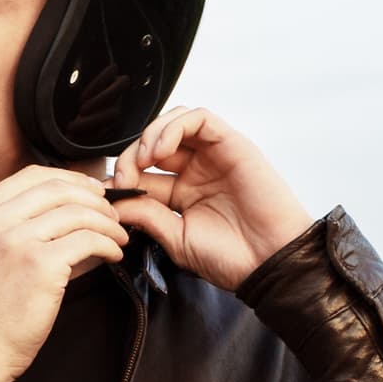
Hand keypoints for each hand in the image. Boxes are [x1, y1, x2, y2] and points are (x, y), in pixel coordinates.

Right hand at [0, 165, 126, 381]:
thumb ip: (19, 223)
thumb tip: (74, 205)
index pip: (33, 175)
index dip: (71, 179)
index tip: (92, 192)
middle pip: (58, 188)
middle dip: (94, 198)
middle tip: (112, 213)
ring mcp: (15, 240)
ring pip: (77, 212)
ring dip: (107, 222)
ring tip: (118, 238)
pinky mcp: (39, 264)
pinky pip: (88, 240)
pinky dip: (108, 244)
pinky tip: (112, 255)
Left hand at [104, 109, 316, 290]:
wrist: (271, 263)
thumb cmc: (232, 258)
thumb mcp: (177, 239)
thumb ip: (147, 216)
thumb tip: (113, 201)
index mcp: (182, 194)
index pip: (143, 172)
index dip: (123, 178)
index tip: (112, 196)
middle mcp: (197, 171)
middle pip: (154, 143)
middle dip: (131, 156)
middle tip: (124, 179)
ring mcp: (214, 156)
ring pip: (174, 123)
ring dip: (150, 136)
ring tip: (143, 161)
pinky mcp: (232, 143)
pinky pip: (198, 118)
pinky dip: (174, 127)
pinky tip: (162, 151)